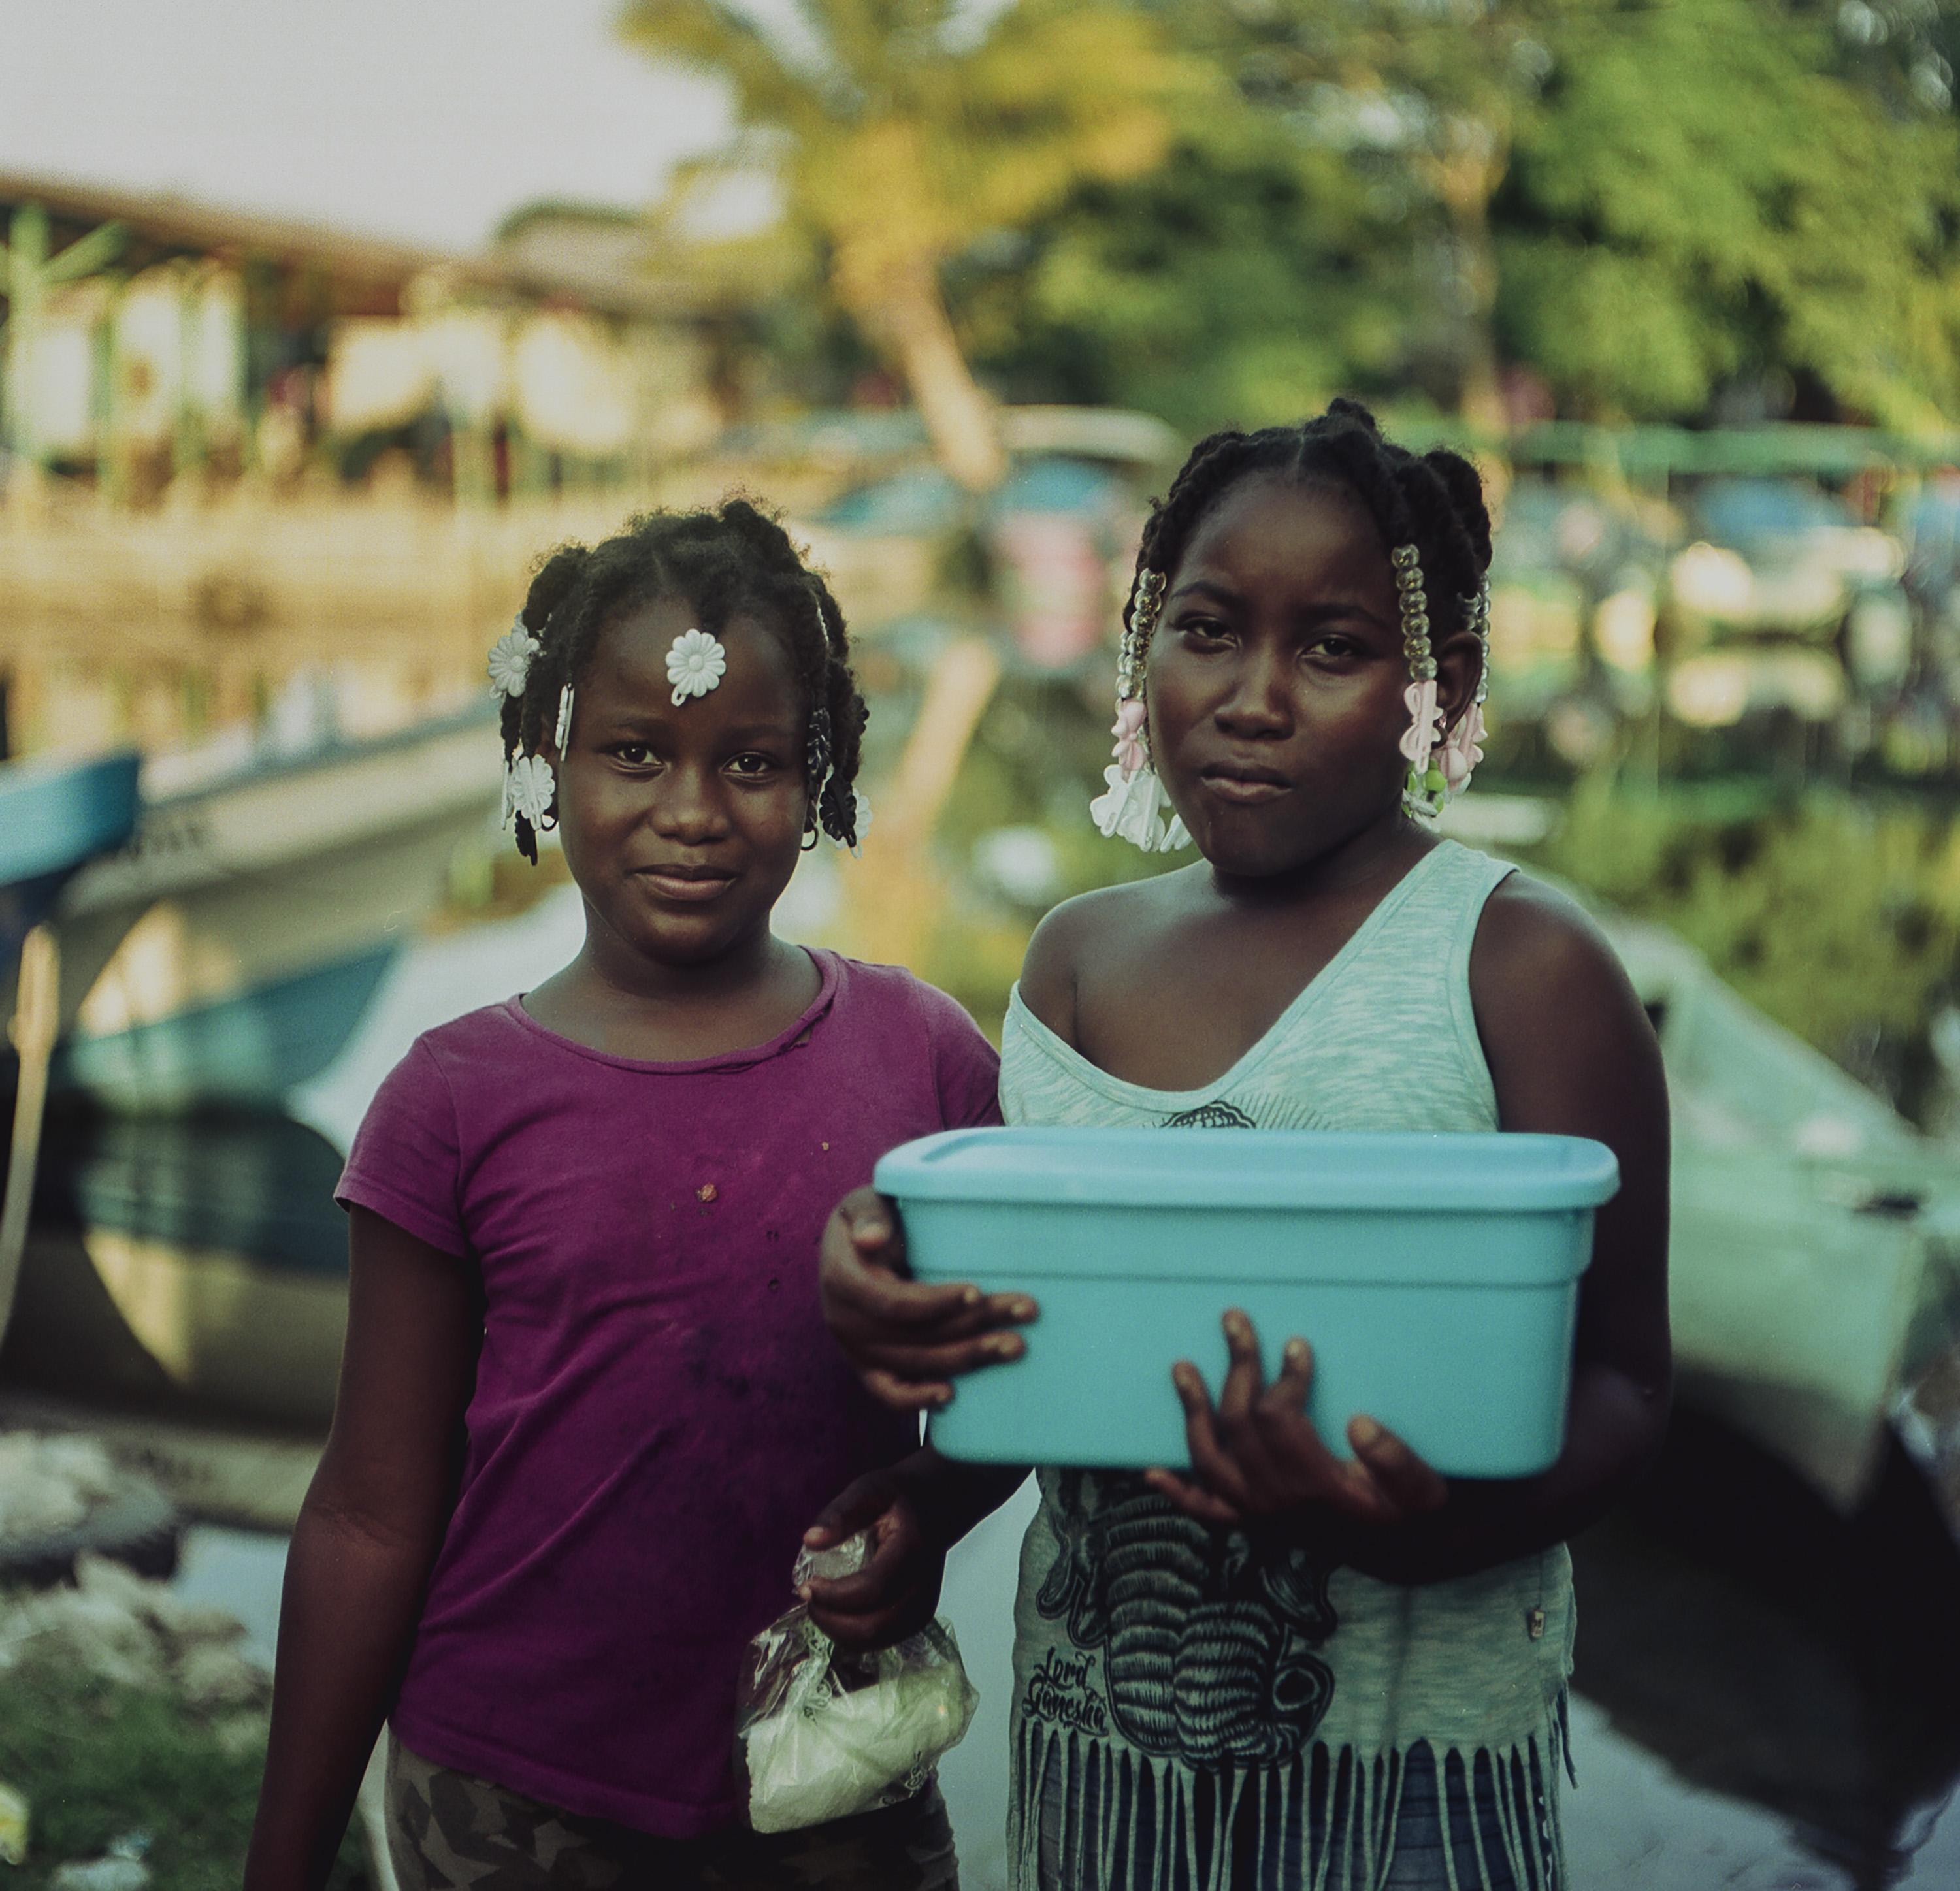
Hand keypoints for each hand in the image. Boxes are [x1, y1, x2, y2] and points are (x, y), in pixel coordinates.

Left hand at [799, 1471, 944, 1650]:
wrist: (938, 1506)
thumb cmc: (900, 1497)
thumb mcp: (869, 1488)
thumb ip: (840, 1513)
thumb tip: (810, 1541)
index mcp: (913, 1549)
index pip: (872, 1588)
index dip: (833, 1595)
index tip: (807, 1585)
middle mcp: (924, 1584)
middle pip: (873, 1626)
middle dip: (831, 1619)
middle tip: (809, 1597)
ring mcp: (925, 1605)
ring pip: (876, 1640)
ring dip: (839, 1631)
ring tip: (821, 1605)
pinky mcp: (919, 1617)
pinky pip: (882, 1640)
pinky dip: (854, 1634)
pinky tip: (839, 1613)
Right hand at [819, 1186, 1037, 1410]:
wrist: (846, 1249)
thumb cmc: (868, 1218)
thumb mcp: (863, 1205)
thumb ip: (868, 1216)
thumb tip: (872, 1238)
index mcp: (843, 1281)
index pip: (893, 1302)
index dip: (935, 1302)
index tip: (976, 1291)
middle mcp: (846, 1322)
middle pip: (917, 1335)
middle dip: (975, 1324)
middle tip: (1025, 1310)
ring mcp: (857, 1350)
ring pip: (916, 1363)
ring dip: (968, 1357)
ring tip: (1014, 1345)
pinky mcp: (868, 1367)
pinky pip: (889, 1394)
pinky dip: (917, 1399)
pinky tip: (951, 1395)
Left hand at [1146, 1309, 1448, 1530]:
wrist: (1403, 1554)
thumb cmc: (1411, 1511)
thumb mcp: (1421, 1489)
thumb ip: (1397, 1461)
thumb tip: (1360, 1423)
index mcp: (1314, 1485)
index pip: (1278, 1418)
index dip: (1284, 1378)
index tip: (1296, 1345)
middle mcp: (1276, 1500)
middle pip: (1238, 1425)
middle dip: (1235, 1368)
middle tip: (1234, 1320)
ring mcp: (1259, 1514)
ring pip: (1209, 1459)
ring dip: (1192, 1411)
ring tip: (1182, 1367)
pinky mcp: (1254, 1523)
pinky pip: (1207, 1512)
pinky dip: (1179, 1493)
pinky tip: (1153, 1473)